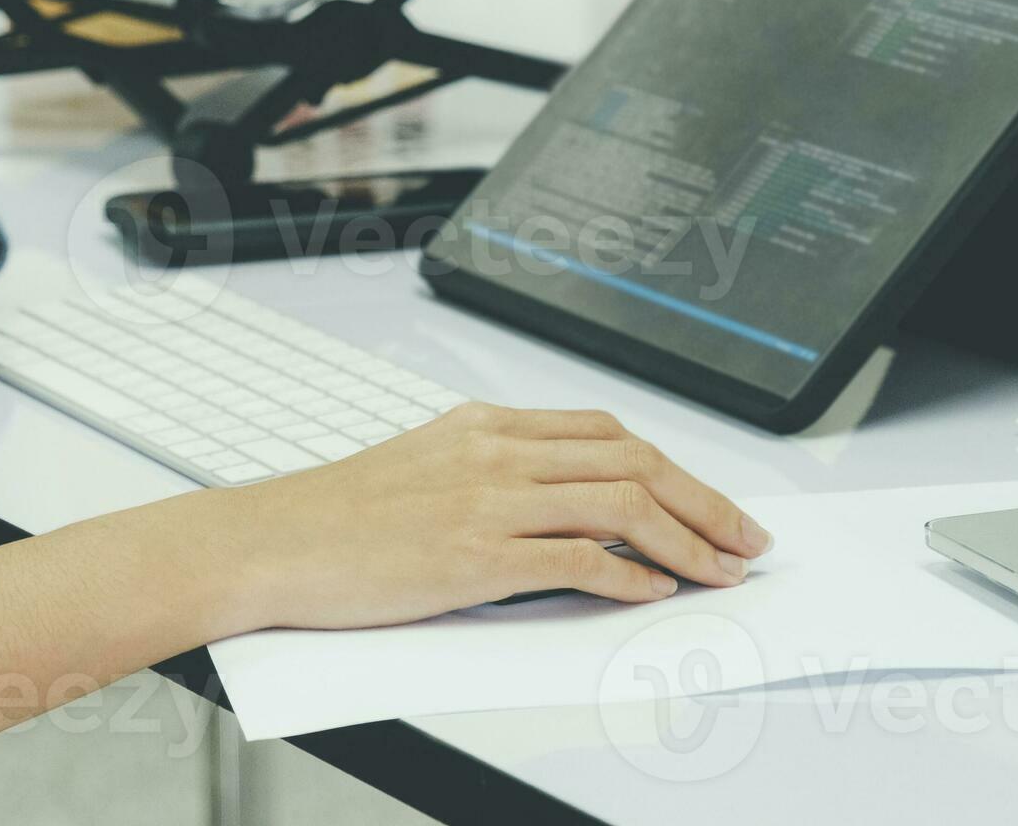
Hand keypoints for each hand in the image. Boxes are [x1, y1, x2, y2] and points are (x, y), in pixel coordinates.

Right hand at [196, 403, 770, 634]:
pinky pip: (574, 559)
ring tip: (719, 572)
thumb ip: (494, 472)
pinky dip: (625, 576)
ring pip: (618, 503)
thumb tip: (565, 507)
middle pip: (632, 460)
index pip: (607, 431)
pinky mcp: (473, 555)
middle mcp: (495, 452)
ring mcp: (486, 500)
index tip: (709, 503)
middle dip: (703, 502)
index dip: (673, 466)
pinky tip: (651, 591)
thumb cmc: (339, 517)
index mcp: (486, 425)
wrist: (273, 542)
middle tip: (744, 540)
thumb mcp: (425, 466)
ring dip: (685, 540)